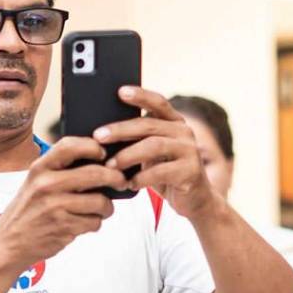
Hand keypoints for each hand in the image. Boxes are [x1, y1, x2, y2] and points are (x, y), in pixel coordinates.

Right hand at [0, 137, 126, 270]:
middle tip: (121, 182)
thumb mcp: (35, 183)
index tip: (104, 154)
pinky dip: (94, 224)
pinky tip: (83, 223)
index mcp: (39, 168)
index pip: (70, 145)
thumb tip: (100, 162)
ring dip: (107, 208)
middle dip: (115, 178)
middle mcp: (46, 184)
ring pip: (100, 201)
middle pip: (96, 173)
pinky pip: (94, 222)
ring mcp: (55, 206)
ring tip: (101, 210)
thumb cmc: (27, 212)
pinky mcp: (63, 227)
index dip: (93, 147)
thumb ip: (60, 171)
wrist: (9, 243)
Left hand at [94, 87, 220, 221]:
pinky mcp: (190, 172)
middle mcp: (184, 132)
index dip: (141, 95)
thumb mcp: (152, 155)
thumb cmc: (165, 174)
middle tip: (98, 136)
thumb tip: (103, 136)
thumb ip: (138, 141)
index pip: (158, 103)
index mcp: (174, 123)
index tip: (120, 91)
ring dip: (128, 155)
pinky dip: (141, 178)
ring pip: (154, 146)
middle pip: (149, 125)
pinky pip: (161, 172)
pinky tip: (130, 184)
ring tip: (110, 165)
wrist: (194, 200)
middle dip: (120, 130)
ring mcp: (190, 151)